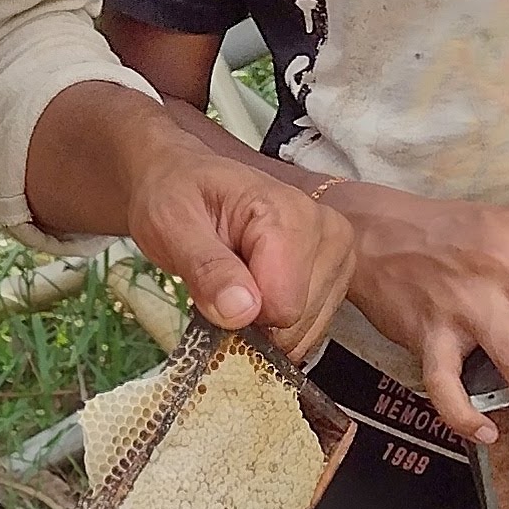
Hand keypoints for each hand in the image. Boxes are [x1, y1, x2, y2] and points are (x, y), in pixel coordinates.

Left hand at [123, 129, 354, 355]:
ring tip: (239, 281)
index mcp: (290, 214)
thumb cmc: (175, 196)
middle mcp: (326, 231)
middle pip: (298, 322)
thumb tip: (241, 311)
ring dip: (264, 323)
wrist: (180, 178)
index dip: (241, 313)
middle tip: (222, 284)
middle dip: (254, 320)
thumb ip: (206, 268)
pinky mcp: (334, 272)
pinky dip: (277, 324)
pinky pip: (310, 327)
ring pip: (306, 330)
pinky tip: (257, 291)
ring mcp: (336, 253)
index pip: (283, 305)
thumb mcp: (172, 226)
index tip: (215, 290)